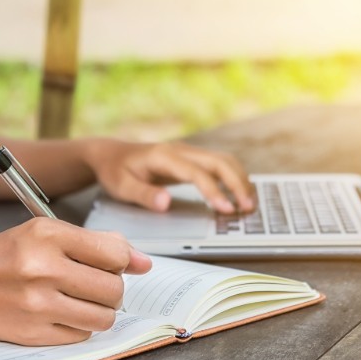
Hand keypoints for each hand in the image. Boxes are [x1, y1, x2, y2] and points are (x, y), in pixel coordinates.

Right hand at [0, 218, 151, 345]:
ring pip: (103, 317)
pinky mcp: (33, 333)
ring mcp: (37, 304)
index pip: (114, 253)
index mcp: (46, 234)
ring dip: (100, 310)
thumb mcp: (42, 233)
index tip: (115, 264)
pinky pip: (82, 335)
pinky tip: (62, 313)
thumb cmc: (3, 255)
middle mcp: (42, 268)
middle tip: (94, 283)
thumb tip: (144, 262)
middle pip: (113, 288)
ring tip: (81, 299)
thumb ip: (95, 244)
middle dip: (112, 288)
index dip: (124, 261)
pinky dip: (79, 326)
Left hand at [84, 139, 254, 213]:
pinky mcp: (191, 159)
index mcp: (163, 156)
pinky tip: (238, 195)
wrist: (110, 153)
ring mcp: (187, 152)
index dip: (214, 190)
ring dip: (239, 179)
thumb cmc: (115, 171)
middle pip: (218, 161)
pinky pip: (218, 164)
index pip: (196, 172)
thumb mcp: (121, 187)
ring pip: (223, 160)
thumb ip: (144, 195)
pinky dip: (233, 177)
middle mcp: (180, 150)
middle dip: (237, 183)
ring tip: (249, 204)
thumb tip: (167, 203)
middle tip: (248, 208)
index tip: (226, 209)